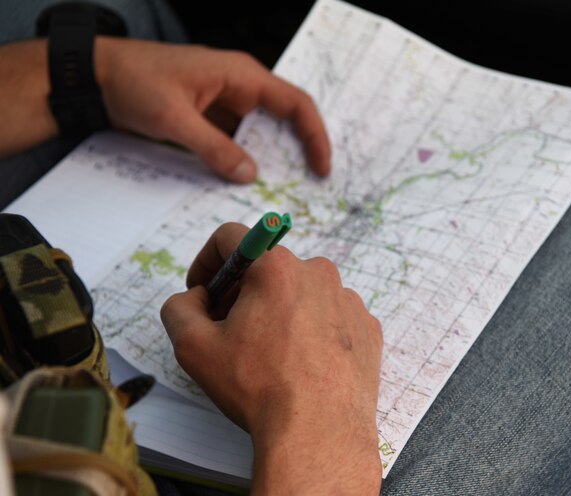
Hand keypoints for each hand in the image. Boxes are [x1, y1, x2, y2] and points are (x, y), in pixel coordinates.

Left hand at [95, 37, 329, 180]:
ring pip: (261, 134)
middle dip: (298, 152)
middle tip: (308, 187)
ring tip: (280, 191)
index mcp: (240, 75)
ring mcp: (225, 102)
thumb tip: (250, 175)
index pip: (295, 103)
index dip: (314, 135)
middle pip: (284, 120)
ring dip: (270, 160)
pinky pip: (238, 140)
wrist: (95, 75)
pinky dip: (244, 160)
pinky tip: (244, 182)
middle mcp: (240, 86)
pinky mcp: (211, 117)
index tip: (322, 167)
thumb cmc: (133, 81)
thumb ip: (214, 148)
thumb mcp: (174, 119)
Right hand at [161, 223, 382, 495]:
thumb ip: (179, 308)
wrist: (320, 433)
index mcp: (276, 267)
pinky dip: (312, 331)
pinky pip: (330, 317)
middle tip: (230, 331)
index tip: (202, 292)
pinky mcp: (367, 327)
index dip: (206, 262)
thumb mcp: (194, 347)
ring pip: (301, 294)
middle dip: (243, 293)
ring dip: (280, 313)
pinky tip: (302, 365)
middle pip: (269, 268)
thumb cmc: (259, 388)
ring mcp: (348, 299)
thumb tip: (195, 297)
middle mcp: (318, 273)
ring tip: (271, 356)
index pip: (231, 238)